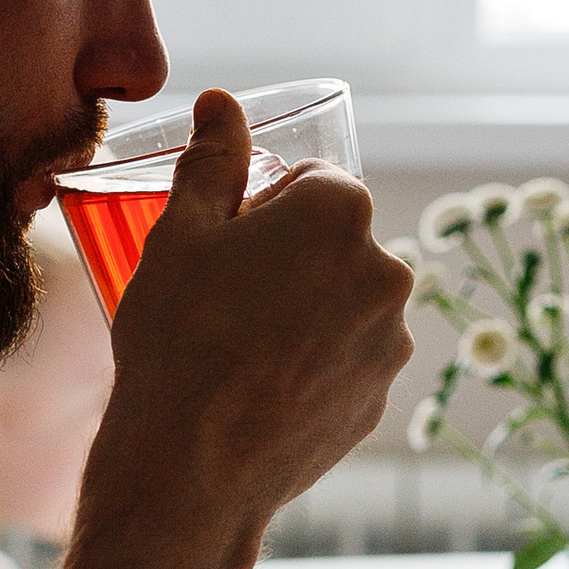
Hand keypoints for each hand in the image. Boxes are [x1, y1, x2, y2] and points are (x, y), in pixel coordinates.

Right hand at [97, 92, 413, 541]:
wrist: (193, 467)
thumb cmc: (179, 338)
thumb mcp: (179, 234)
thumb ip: (211, 161)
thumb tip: (221, 102)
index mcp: (340, 213)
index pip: (313, 183)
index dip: (262, 208)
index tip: (225, 245)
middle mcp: (386, 270)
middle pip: (335, 244)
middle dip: (290, 260)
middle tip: (224, 299)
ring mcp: (390, 341)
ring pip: (344, 304)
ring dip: (305, 312)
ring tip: (238, 351)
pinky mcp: (381, 399)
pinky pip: (346, 362)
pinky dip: (313, 366)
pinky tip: (259, 391)